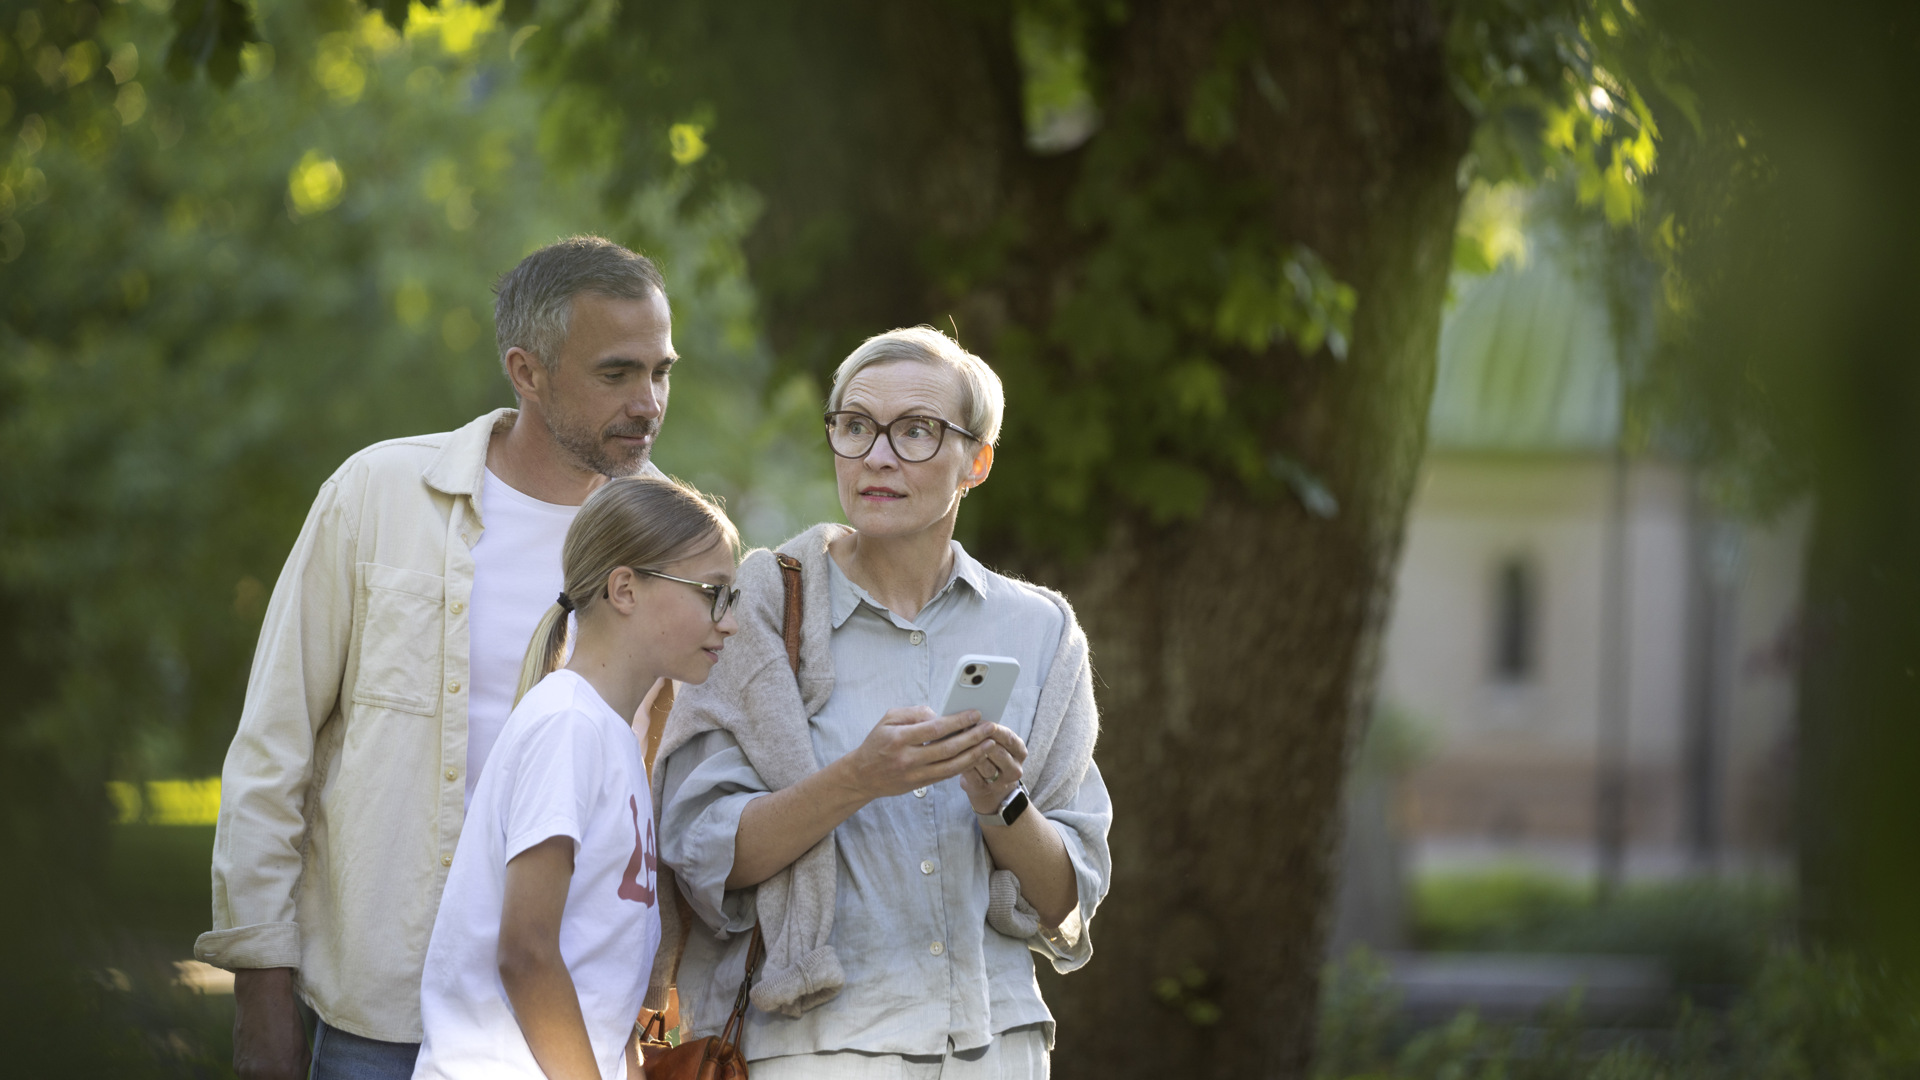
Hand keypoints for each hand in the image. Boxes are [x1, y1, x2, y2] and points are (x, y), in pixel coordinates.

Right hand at [233, 967, 307, 1079]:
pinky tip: (264, 1053)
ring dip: (268, 1077)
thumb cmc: (287, 1022)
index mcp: (285, 1074)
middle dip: (282, 1078)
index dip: (293, 1079)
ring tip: (275, 1059)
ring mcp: (246, 1073)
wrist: (261, 1000)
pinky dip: (257, 1071)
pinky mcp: (237, 1066)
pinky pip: (249, 1076)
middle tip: (284, 1067)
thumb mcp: (302, 1051)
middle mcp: (263, 1078)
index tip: (292, 1073)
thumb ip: (297, 1073)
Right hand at [839, 706, 998, 800]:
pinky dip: (963, 766)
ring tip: (990, 743)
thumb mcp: (888, 719)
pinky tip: (976, 756)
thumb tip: (940, 714)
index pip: (934, 729)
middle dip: (972, 737)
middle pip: (947, 748)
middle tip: (990, 727)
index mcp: (899, 738)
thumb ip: (914, 713)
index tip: (975, 714)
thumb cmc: (877, 742)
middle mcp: (908, 758)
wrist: (862, 775)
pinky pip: (947, 775)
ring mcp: (915, 774)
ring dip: (974, 754)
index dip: (957, 721)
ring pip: (951, 765)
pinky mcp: (920, 784)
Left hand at [958, 723, 1027, 814]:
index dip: (995, 730)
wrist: (992, 789)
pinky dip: (963, 764)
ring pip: (984, 765)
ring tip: (957, 739)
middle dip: (980, 739)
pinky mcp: (983, 790)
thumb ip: (990, 733)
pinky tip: (954, 755)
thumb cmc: (991, 757)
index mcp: (1020, 751)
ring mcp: (1000, 782)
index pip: (1009, 738)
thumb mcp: (998, 744)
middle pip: (997, 752)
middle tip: (964, 728)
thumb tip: (972, 717)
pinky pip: (972, 775)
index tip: (980, 720)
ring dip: (970, 752)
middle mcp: (1014, 768)